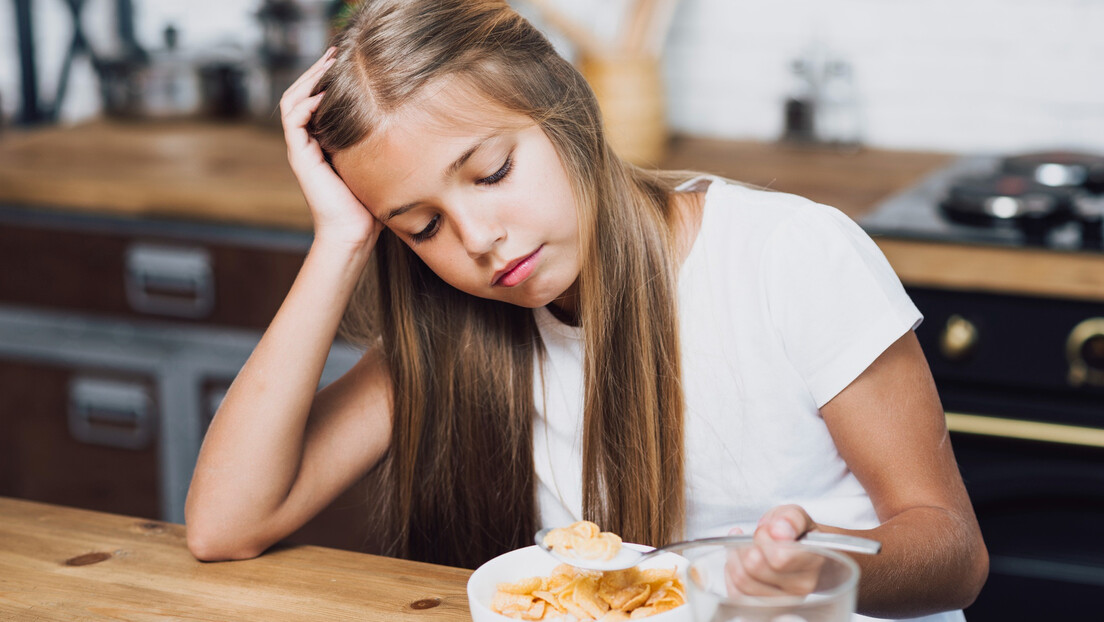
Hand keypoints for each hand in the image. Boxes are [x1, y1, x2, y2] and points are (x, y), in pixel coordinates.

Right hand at [280, 48, 381, 249]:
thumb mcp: (376, 163)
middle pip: (301, 94)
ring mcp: (301, 149)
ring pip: (292, 101)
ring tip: (327, 64)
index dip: (326, 78)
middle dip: (316, 71)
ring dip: (308, 80)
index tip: (347, 61)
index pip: (316, 99)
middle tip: (334, 52)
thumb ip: (378, 141)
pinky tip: (325, 94)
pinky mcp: (300, 157)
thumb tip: (404, 119)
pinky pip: (294, 119)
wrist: (354, 233)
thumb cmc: (370, 204)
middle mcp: (308, 142)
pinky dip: (306, 102)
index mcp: (323, 142)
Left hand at [723, 505, 825, 596]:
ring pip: (743, 580)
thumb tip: (779, 531)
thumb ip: (790, 519)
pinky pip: (736, 593)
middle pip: (755, 566)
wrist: (802, 555)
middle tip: (756, 537)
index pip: (779, 557)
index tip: (767, 529)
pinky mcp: (765, 608)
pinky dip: (731, 573)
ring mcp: (783, 600)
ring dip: (736, 557)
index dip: (764, 537)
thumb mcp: (796, 516)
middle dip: (748, 545)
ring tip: (744, 546)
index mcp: (812, 561)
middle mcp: (800, 586)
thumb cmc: (796, 535)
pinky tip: (738, 560)